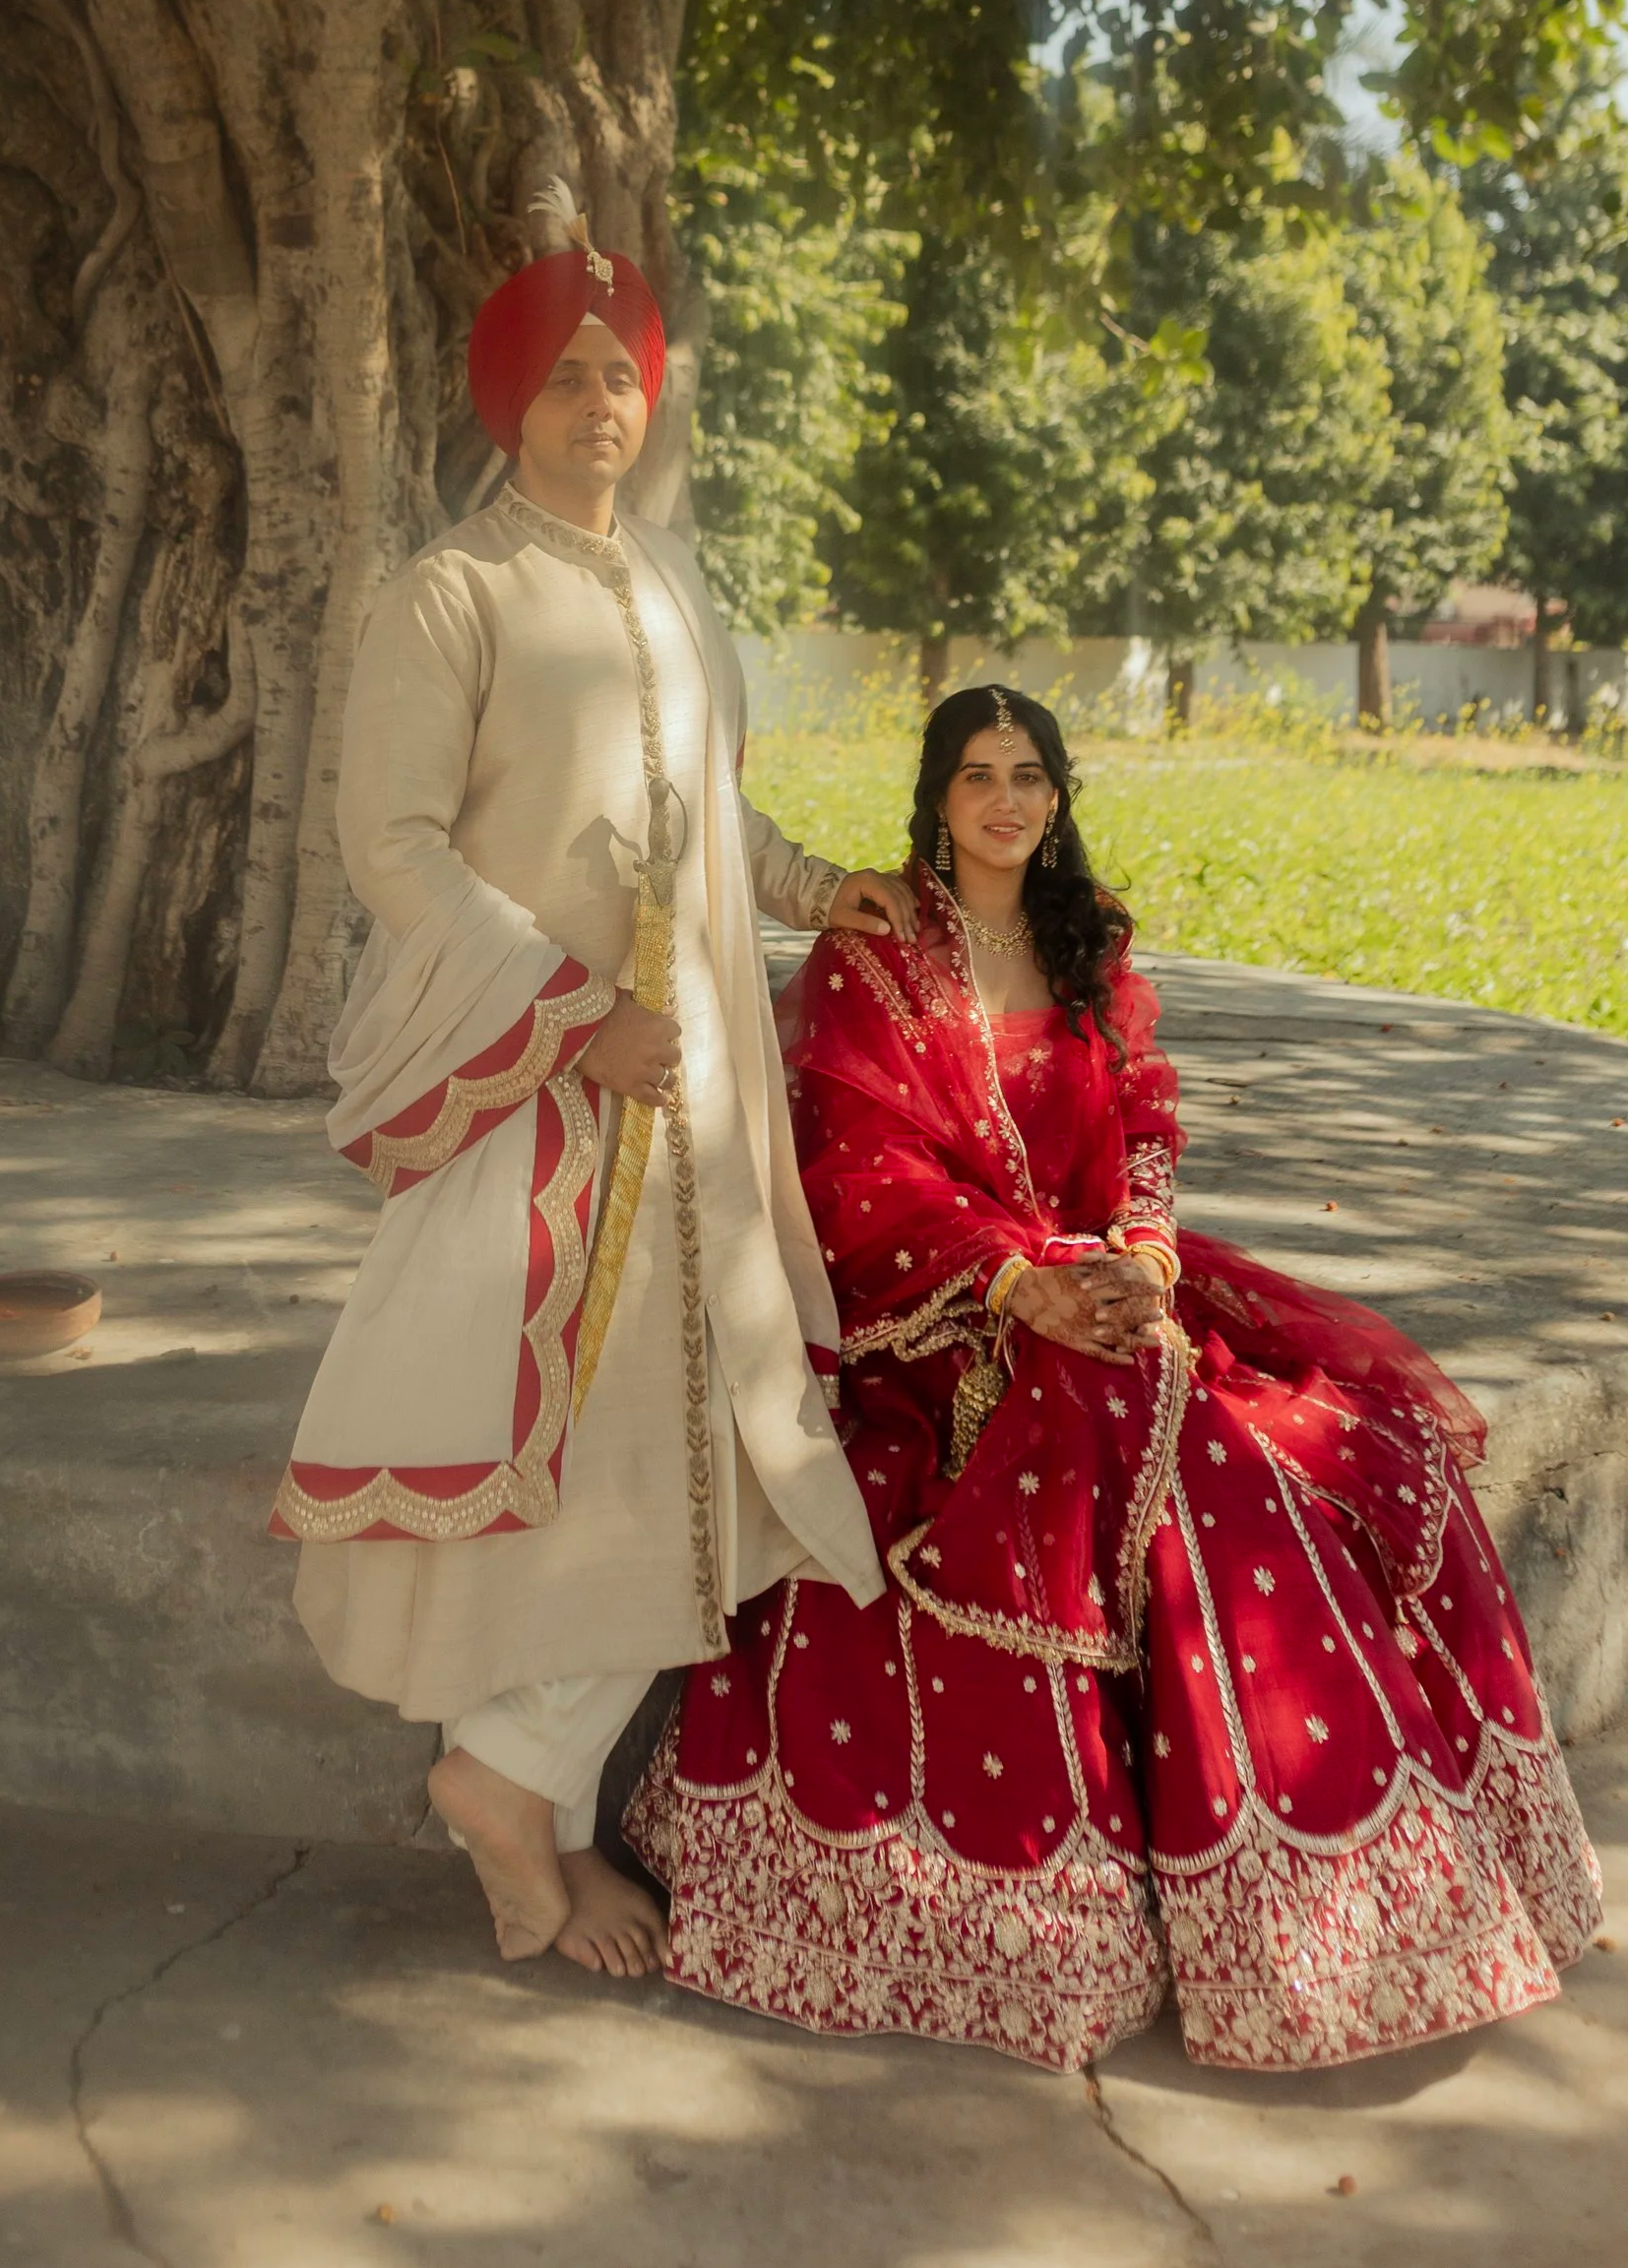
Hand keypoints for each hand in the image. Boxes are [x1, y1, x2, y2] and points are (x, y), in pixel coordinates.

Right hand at [576, 993, 681, 1107]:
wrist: (577, 1036)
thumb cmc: (599, 1014)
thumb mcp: (624, 1000)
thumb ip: (644, 1006)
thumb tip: (660, 1009)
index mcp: (657, 1026)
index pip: (675, 1032)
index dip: (667, 1034)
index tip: (660, 1036)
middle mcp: (656, 1049)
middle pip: (675, 1057)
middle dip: (666, 1056)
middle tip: (656, 1056)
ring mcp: (645, 1070)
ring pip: (668, 1079)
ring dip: (664, 1077)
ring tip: (657, 1078)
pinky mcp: (632, 1087)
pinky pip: (653, 1098)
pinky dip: (658, 1099)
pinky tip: (660, 1099)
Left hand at [827, 868, 918, 942]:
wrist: (819, 894)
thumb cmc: (829, 907)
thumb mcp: (843, 918)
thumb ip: (864, 923)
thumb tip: (888, 930)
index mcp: (867, 882)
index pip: (890, 900)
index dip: (899, 920)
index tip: (903, 938)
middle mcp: (876, 875)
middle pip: (899, 897)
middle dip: (907, 919)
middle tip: (912, 939)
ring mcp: (879, 876)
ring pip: (902, 892)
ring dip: (910, 911)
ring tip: (915, 929)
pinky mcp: (880, 880)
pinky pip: (900, 887)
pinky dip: (908, 898)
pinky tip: (915, 908)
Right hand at [1005, 1254, 1164, 1365]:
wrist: (1024, 1295)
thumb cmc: (1051, 1278)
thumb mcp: (1075, 1268)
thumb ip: (1098, 1263)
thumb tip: (1121, 1258)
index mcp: (1094, 1290)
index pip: (1126, 1289)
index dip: (1144, 1290)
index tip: (1159, 1290)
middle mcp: (1093, 1309)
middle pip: (1126, 1314)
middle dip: (1145, 1315)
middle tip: (1161, 1315)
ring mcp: (1086, 1328)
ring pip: (1118, 1336)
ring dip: (1138, 1340)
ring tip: (1154, 1341)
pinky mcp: (1076, 1342)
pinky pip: (1099, 1353)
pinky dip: (1115, 1357)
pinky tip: (1129, 1361)